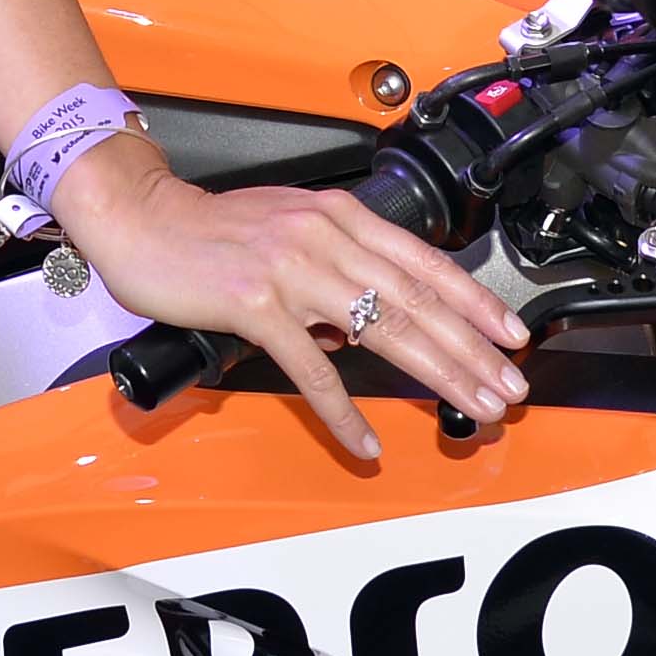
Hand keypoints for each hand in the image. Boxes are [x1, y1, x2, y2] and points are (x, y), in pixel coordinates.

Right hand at [57, 140, 529, 460]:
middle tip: (508, 388)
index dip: (476, 302)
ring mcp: (292, 270)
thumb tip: (373, 317)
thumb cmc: (211, 230)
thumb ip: (338, 262)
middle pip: (418, 300)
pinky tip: (365, 440)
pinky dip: (343, 411)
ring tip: (468, 407)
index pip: (426, 261)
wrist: (142, 219)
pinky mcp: (256, 305)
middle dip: (473, 350)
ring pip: (384, 329)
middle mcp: (325, 236)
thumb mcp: (290, 226)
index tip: (513, 335)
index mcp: (339, 215)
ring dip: (435, 374)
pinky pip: (312, 369)